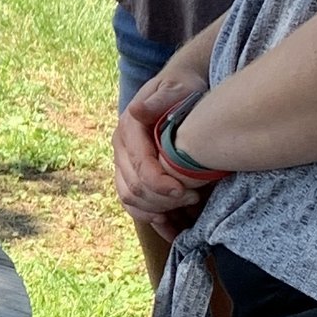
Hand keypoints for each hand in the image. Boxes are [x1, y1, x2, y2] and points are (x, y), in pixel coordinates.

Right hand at [115, 67, 211, 225]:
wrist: (180, 89)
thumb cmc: (183, 88)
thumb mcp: (176, 87)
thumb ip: (159, 100)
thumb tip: (137, 110)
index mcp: (128, 129)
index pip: (139, 166)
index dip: (160, 183)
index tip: (187, 192)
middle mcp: (121, 149)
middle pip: (133, 188)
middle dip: (163, 200)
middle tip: (194, 199)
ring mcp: (124, 164)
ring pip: (131, 200)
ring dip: (157, 211)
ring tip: (186, 212)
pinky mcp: (133, 175)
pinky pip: (134, 205)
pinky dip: (152, 218)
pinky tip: (171, 228)